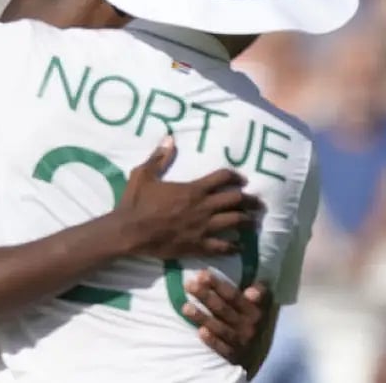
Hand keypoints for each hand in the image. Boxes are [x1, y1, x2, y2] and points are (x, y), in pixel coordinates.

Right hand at [116, 135, 260, 257]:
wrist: (129, 231)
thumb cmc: (136, 202)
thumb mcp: (143, 175)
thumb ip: (158, 158)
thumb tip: (169, 139)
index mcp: (193, 189)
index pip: (222, 178)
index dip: (235, 176)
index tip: (241, 179)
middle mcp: (203, 207)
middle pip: (236, 200)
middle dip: (249, 200)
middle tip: (256, 202)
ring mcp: (203, 227)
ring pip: (235, 222)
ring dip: (247, 221)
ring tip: (252, 221)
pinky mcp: (199, 245)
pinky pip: (223, 247)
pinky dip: (234, 246)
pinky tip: (239, 246)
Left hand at [183, 272, 269, 363]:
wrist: (258, 352)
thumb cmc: (250, 319)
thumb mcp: (256, 306)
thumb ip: (258, 294)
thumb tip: (254, 291)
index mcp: (253, 311)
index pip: (234, 296)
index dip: (218, 285)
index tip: (202, 274)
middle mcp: (247, 326)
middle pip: (223, 310)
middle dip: (205, 296)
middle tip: (188, 285)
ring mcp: (240, 342)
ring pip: (220, 328)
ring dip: (203, 318)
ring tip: (185, 307)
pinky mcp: (233, 356)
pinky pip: (223, 349)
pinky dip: (213, 341)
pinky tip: (200, 332)